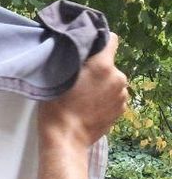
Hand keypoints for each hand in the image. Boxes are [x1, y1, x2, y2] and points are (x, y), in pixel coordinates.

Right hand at [38, 34, 127, 148]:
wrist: (66, 139)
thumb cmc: (57, 109)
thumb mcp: (60, 78)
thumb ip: (75, 62)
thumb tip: (82, 53)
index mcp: (103, 66)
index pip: (111, 39)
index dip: (99, 42)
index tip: (88, 51)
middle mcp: (118, 77)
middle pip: (110, 64)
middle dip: (98, 70)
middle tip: (79, 81)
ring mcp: (122, 95)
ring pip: (112, 81)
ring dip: (102, 85)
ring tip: (84, 97)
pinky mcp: (122, 110)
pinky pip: (114, 97)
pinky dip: (105, 99)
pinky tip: (90, 108)